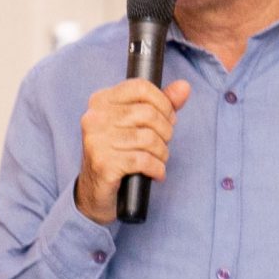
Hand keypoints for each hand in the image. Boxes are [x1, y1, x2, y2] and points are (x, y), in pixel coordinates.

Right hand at [73, 78, 192, 223]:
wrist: (94, 191)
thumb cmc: (118, 153)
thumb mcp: (137, 124)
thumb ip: (161, 104)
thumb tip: (184, 86)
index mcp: (100, 101)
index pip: (140, 87)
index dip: (163, 103)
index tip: (168, 118)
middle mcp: (94, 117)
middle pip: (148, 113)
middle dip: (165, 131)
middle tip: (163, 143)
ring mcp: (96, 141)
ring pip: (148, 138)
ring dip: (162, 153)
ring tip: (159, 160)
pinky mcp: (103, 164)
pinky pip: (143, 160)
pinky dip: (157, 168)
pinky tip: (156, 173)